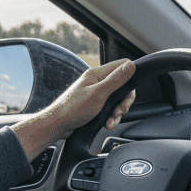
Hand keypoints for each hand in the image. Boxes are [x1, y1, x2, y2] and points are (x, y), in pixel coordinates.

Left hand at [13, 58, 135, 160]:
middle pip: (123, 85)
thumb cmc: (73, 109)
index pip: (122, 65)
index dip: (130, 78)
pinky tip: (107, 123)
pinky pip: (110, 108)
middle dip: (125, 100)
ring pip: (117, 99)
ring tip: (111, 120)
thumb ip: (116, 80)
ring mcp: (96, 93)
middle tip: (121, 110)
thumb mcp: (99, 94)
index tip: (129, 93)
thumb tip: (132, 66)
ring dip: (118, 112)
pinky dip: (111, 117)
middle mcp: (97, 81)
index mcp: (97, 74)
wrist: (58, 125)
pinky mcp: (95, 104)